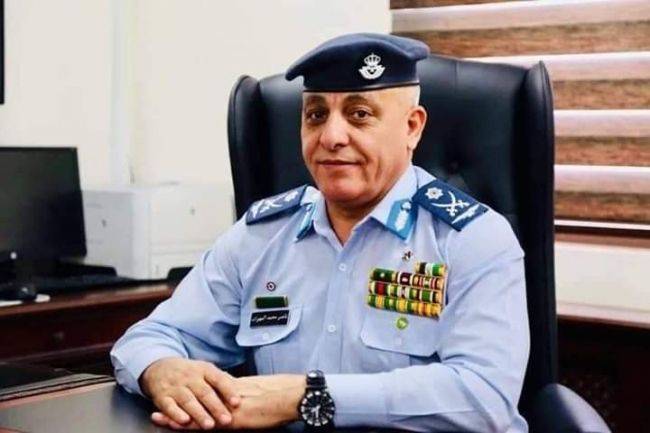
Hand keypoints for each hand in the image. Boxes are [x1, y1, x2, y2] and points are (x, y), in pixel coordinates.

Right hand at [140, 357, 240, 429]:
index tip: (237, 402)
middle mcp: (190, 377)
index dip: (228, 390)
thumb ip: (221, 381)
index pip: (218, 379)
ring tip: (209, 425)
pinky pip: (168, 406)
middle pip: (205, 392)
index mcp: (204, 370)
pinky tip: (184, 421)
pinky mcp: (162, 396)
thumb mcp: (205, 371)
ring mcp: (175, 386)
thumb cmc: (189, 373)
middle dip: (216, 407)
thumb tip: (242, 391)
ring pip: (188, 401)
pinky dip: (175, 414)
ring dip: (199, 413)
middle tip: (226, 420)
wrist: (159, 367)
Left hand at [151, 374, 305, 429]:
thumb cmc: (279, 395)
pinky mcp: (234, 420)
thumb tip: (234, 398)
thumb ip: (241, 394)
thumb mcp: (256, 391)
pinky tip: (179, 429)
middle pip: (195, 402)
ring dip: (176, 417)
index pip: (204, 392)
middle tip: (156, 409)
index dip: (188, 395)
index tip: (173, 396)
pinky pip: (208, 424)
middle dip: (176, 406)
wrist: (290, 396)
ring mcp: (228, 409)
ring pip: (197, 414)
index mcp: (232, 389)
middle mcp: (225, 398)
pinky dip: (192, 426)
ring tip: (156, 418)